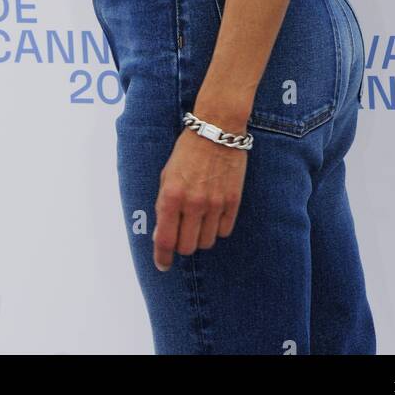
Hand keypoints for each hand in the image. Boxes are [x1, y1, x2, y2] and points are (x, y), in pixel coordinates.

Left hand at [152, 125, 247, 270]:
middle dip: (182, 246)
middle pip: (187, 247)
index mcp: (171, 196)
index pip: (165, 239)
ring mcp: (215, 204)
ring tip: (198, 221)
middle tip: (182, 236)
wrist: (217, 130)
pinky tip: (213, 215)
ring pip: (206, 242)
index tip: (162, 264)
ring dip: (199, 237)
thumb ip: (163, 205)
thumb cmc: (187, 151)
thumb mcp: (166, 175)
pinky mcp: (233, 202)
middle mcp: (193, 203)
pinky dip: (216, 228)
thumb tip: (161, 234)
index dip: (162, 257)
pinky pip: (224, 231)